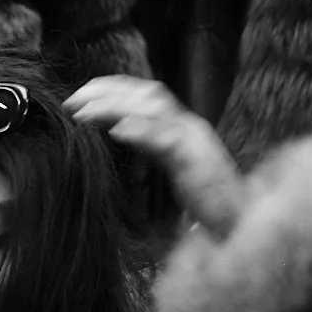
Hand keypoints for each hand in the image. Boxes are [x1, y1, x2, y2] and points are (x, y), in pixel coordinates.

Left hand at [65, 74, 245, 237]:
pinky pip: (165, 139)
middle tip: (72, 101)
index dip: (113, 89)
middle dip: (106, 91)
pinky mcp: (195, 160)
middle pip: (146, 93)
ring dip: (113, 106)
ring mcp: (193, 140)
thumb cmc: (207, 202)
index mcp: (183, 126)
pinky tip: (115, 130)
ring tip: (83, 113)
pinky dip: (139, 131)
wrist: (239, 222)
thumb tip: (120, 135)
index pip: (146, 94)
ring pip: (151, 109)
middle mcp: (189, 126)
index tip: (81, 96)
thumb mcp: (172, 169)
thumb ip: (151, 150)